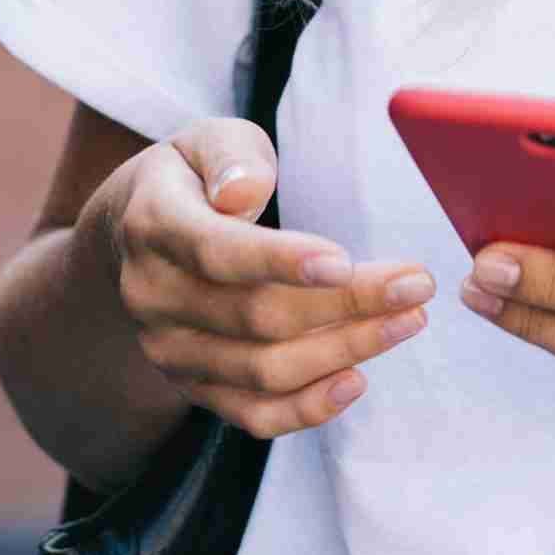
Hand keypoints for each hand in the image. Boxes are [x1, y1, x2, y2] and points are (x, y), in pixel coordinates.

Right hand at [87, 115, 431, 439]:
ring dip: (345, 350)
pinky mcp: (191, 385)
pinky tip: (357, 379)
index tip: (346, 261)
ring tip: (408, 321)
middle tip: (416, 285)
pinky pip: (252, 414)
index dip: (280, 260)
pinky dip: (308, 408)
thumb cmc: (196, 178)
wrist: (138, 234)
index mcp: (154, 226)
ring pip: (264, 370)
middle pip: (257, 317)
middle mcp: (153, 296)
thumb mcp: (207, 140)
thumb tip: (245, 193)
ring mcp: (169, 348)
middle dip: (348, 303)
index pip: (216, 252)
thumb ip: (232, 156)